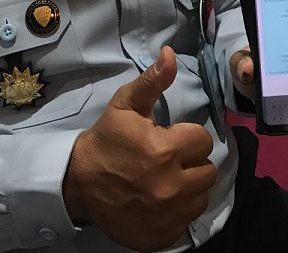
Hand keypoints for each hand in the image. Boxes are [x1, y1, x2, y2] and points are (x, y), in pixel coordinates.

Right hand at [63, 46, 216, 252]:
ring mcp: (168, 215)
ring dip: (189, 186)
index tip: (170, 138)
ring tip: (167, 178)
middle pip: (207, 170)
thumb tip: (169, 54)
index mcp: (165, 150)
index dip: (187, 137)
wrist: (79, 182)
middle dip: (191, 161)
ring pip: (201, 197)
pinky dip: (178, 211)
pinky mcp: (163, 236)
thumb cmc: (107, 140)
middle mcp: (171, 185)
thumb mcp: (126, 105)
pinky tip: (161, 200)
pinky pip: (187, 221)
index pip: (202, 140)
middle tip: (169, 159)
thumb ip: (153, 81)